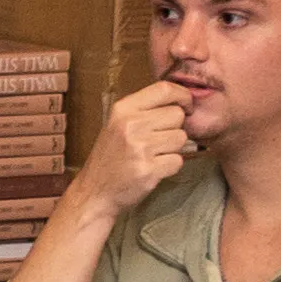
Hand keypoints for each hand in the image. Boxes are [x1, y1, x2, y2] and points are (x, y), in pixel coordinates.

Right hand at [64, 80, 195, 218]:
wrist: (94, 193)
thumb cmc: (110, 158)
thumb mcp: (117, 125)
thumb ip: (143, 110)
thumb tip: (180, 101)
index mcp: (123, 110)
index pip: (164, 89)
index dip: (182, 96)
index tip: (186, 107)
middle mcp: (131, 125)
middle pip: (177, 115)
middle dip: (175, 128)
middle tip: (159, 140)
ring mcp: (140, 148)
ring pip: (181, 138)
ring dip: (173, 149)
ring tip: (153, 156)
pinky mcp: (149, 170)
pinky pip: (178, 161)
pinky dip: (170, 167)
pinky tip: (154, 169)